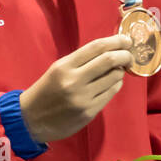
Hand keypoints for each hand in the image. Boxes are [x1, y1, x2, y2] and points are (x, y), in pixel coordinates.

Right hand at [18, 34, 133, 143]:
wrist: (31, 119)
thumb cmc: (46, 91)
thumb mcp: (57, 70)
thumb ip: (81, 61)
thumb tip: (111, 52)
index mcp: (64, 66)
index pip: (96, 47)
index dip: (116, 41)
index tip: (126, 40)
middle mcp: (74, 80)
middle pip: (109, 60)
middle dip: (125, 55)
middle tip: (129, 55)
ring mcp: (83, 98)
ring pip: (114, 77)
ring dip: (120, 71)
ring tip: (116, 71)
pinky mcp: (89, 112)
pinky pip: (111, 93)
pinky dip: (115, 85)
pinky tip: (111, 84)